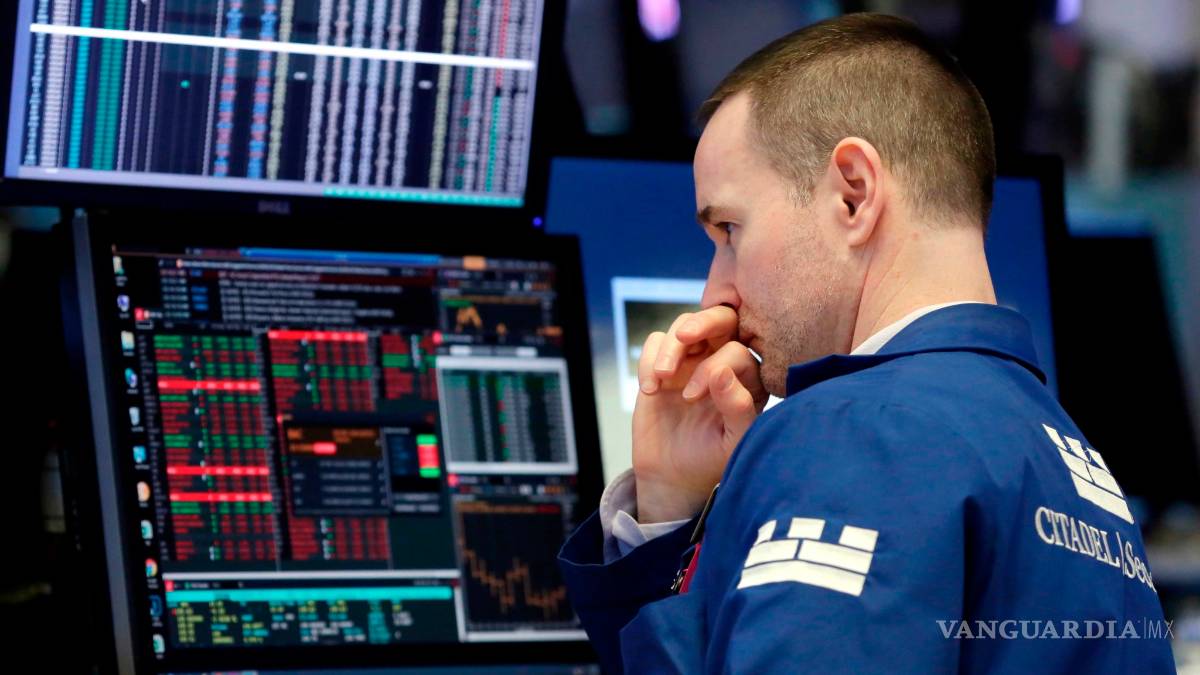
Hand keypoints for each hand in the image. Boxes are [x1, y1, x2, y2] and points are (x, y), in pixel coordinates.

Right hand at [632, 305, 768, 522]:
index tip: (692, 397)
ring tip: (659, 379)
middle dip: (701, 322)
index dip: (714, 368)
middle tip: (683, 336)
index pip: (737, 351)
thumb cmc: (712, 458)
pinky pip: (655, 342)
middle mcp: (724, 360)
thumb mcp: (733, 441)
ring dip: (669, 348)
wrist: (674, 473)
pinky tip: (650, 390)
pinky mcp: (664, 364)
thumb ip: (737, 407)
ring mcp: (693, 359)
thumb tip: (721, 371)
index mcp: (748, 378)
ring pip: (684, 326)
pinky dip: (649, 360)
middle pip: (721, 319)